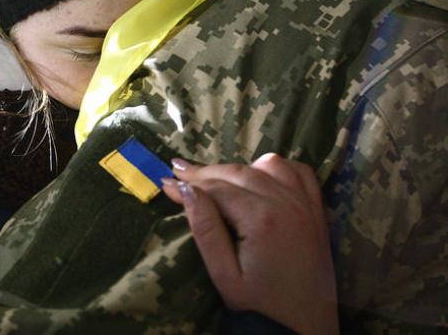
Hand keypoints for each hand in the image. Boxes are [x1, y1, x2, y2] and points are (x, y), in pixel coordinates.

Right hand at [162, 153, 337, 334]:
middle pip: (239, 172)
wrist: (306, 325)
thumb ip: (205, 229)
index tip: (165, 181)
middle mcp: (287, 202)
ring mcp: (306, 203)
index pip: (216, 188)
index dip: (188, 182)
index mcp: (262, 218)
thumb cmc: (260, 305)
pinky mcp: (317, 209)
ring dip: (240, 167)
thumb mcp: (224, 275)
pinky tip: (259, 175)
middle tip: (179, 170)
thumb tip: (185, 189)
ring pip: (268, 164)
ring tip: (216, 179)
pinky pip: (299, 171)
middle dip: (206, 171)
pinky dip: (276, 167)